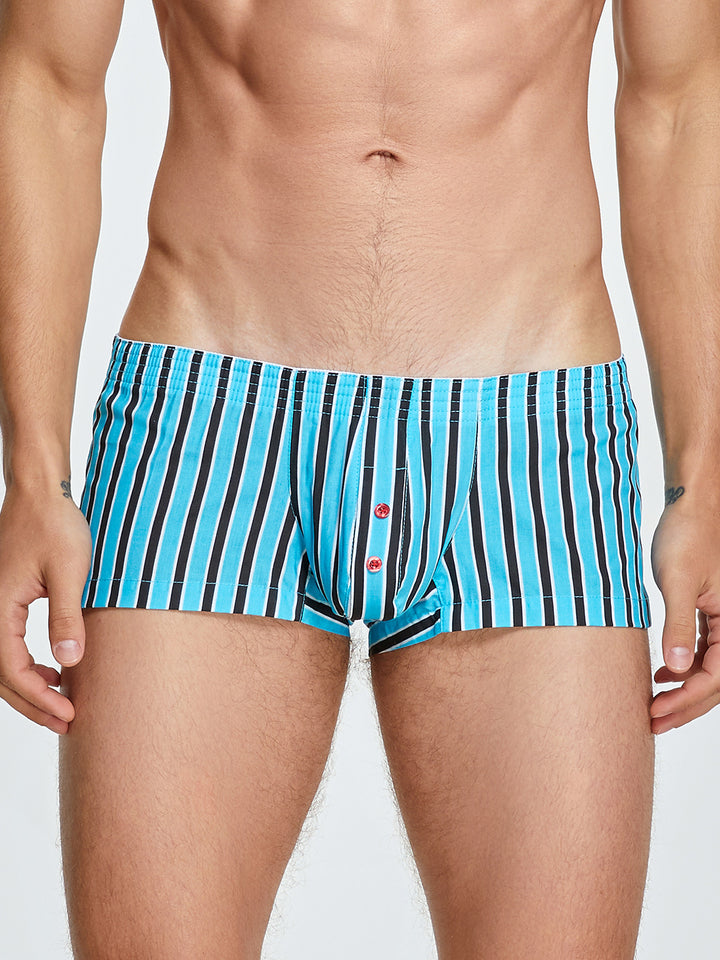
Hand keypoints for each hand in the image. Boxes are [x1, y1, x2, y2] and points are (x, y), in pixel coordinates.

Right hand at [0, 480, 91, 734]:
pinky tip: (53, 668)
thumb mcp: (68, 571)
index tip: (69, 713)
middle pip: (2, 675)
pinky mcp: (4, 600)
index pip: (12, 669)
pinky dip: (27, 665)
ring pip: (3, 663)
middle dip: (33, 703)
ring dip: (29, 687)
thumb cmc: (54, 525)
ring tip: (61, 701)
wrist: (40, 493)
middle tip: (66, 722)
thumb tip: (69, 661)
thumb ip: (66, 617)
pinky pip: (8, 644)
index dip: (39, 697)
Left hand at [649, 495, 719, 733]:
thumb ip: (678, 626)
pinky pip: (705, 651)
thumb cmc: (688, 535)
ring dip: (684, 690)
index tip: (656, 711)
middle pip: (716, 681)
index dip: (686, 699)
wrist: (691, 505)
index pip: (716, 677)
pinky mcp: (712, 612)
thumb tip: (677, 669)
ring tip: (654, 705)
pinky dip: (685, 668)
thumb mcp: (678, 582)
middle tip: (652, 722)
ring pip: (710, 669)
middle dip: (685, 705)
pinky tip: (664, 675)